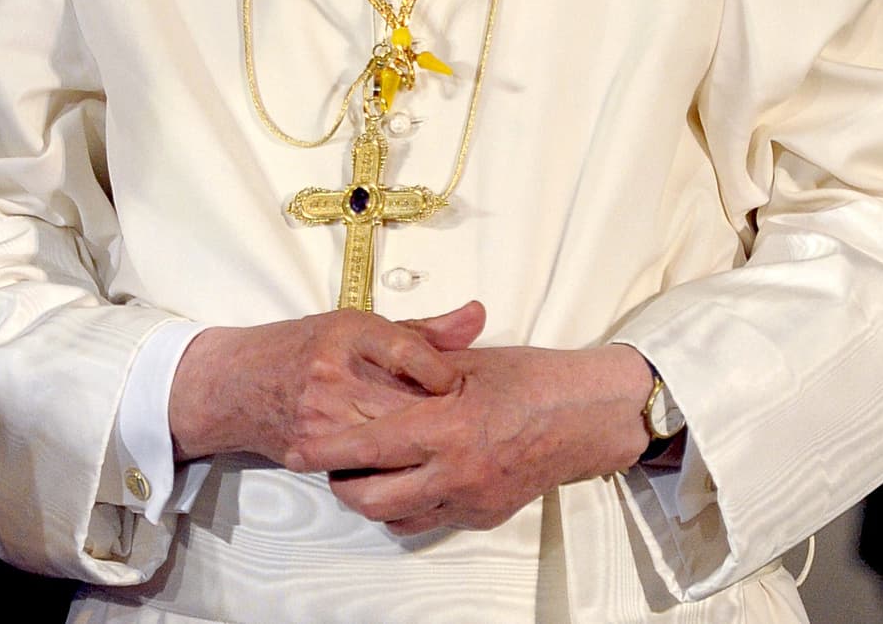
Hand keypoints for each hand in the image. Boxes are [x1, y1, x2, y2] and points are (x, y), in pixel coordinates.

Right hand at [168, 300, 486, 465]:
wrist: (240, 383)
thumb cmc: (306, 347)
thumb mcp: (358, 326)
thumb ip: (422, 331)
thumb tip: (477, 318)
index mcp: (348, 332)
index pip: (404, 348)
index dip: (439, 369)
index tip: (458, 384)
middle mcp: (332, 371)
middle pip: (400, 401)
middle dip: (436, 417)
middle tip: (465, 424)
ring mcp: (319, 415)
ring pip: (384, 439)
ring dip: (416, 448)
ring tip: (444, 449)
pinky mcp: (310, 450)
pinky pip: (360, 466)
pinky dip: (388, 468)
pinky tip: (408, 469)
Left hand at [289, 341, 652, 534]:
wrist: (584, 417)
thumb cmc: (529, 379)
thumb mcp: (468, 362)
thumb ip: (418, 368)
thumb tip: (374, 369)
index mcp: (446, 428)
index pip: (370, 447)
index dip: (328, 450)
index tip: (297, 448)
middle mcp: (454, 473)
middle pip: (373, 499)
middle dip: (342, 484)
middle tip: (329, 462)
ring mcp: (470, 501)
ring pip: (398, 519)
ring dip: (374, 500)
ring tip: (365, 473)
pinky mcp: (484, 516)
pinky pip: (430, 520)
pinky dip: (410, 506)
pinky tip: (410, 479)